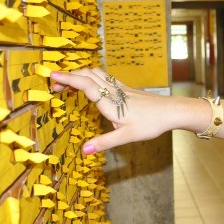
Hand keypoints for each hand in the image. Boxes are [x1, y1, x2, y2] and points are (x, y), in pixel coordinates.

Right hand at [51, 68, 175, 153]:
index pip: (85, 85)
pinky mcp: (126, 89)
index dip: (68, 79)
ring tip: (68, 84)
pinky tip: (90, 85)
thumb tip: (84, 150)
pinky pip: (105, 77)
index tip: (52, 76)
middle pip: (88, 75)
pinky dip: (92, 77)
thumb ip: (105, 142)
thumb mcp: (127, 136)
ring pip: (97, 73)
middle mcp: (114, 91)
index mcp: (110, 102)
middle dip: (69, 76)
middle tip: (55, 85)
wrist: (172, 111)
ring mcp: (121, 88)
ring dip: (80, 75)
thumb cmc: (151, 124)